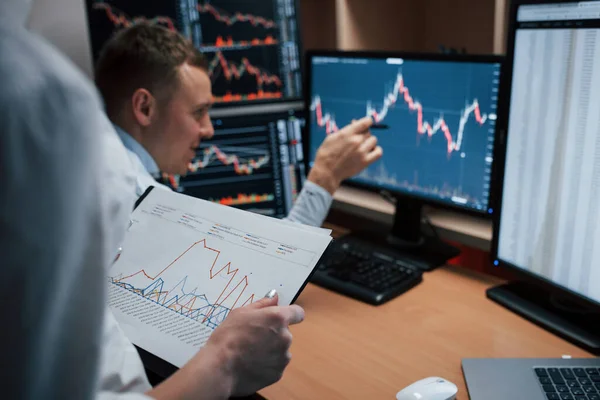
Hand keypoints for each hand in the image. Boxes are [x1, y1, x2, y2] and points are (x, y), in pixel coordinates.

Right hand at [148, 291, 303, 399]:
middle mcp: (285, 337)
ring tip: (249, 353)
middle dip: (273, 334)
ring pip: (280, 350)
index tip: (279, 318)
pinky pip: (275, 365)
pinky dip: (266, 365)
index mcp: (278, 318)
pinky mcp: (278, 374)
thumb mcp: (240, 313)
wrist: (219, 367)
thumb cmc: (228, 336)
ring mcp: (283, 357)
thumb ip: (262, 304)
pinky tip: (250, 365)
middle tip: (253, 338)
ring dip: (270, 350)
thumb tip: (274, 297)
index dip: (290, 314)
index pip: (297, 313)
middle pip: (285, 332)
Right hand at [308, 116, 382, 193]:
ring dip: (369, 142)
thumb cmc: (327, 154)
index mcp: (347, 133)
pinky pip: (378, 152)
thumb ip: (345, 130)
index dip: (366, 122)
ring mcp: (361, 151)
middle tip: (357, 140)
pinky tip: (370, 151)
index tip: (365, 125)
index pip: (366, 122)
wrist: (326, 172)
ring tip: (362, 147)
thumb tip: (355, 122)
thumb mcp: (332, 137)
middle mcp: (356, 141)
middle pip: (368, 132)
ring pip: (373, 140)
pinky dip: (376, 150)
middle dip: (363, 134)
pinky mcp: (365, 161)